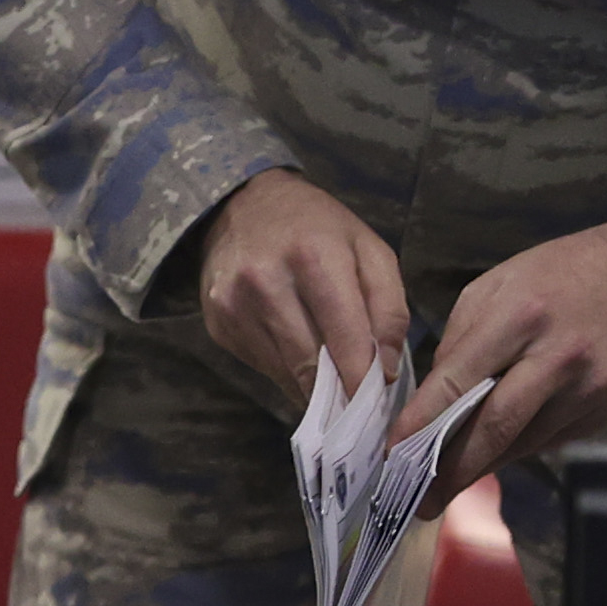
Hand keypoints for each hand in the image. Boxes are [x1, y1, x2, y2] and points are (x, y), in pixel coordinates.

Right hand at [199, 166, 411, 403]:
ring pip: (285, 372)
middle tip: (361, 402)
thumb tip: (385, 371)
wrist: (245, 203)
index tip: (378, 401)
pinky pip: (263, 366)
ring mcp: (233, 305)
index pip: (343, 336)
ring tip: (336, 381)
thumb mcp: (369, 249)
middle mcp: (265, 281)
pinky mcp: (218, 324)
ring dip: (314, 385)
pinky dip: (287, 370)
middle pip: (310, 362)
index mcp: (313, 256)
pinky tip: (299, 351)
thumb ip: (389, 308)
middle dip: (340, 390)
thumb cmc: (319, 228)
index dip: (363, 378)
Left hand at [412, 211, 606, 495]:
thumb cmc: (562, 270)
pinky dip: (519, 447)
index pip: (461, 381)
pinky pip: (550, 440)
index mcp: (522, 316)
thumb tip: (438, 397)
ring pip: (523, 444)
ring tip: (449, 483)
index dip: (422, 423)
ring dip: (483, 465)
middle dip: (452, 471)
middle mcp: (559, 358)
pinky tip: (499, 450)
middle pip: (495, 429)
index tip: (394, 455)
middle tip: (421, 502)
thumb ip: (461, 340)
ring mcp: (589, 389)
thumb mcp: (497, 284)